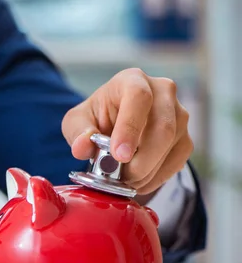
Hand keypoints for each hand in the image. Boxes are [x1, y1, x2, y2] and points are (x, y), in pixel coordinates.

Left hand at [61, 68, 192, 196]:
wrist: (114, 126)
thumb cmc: (96, 119)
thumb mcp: (76, 122)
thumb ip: (77, 132)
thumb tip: (83, 146)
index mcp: (132, 80)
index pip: (138, 97)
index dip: (130, 128)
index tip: (119, 156)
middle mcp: (162, 92)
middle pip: (163, 126)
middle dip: (142, 160)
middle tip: (122, 178)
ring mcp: (179, 114)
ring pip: (172, 145)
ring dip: (149, 171)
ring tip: (126, 181)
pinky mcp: (185, 137)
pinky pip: (178, 159)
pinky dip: (158, 177)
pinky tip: (139, 182)